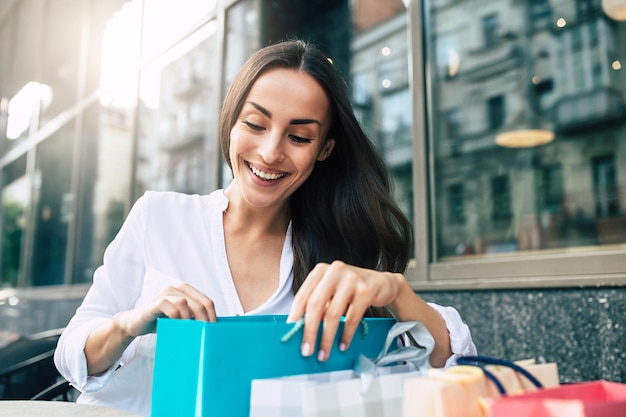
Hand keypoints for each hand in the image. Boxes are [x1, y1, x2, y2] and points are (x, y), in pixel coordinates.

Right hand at [116, 283, 216, 336]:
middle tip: (204, 334)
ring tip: (188, 331)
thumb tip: (213, 328)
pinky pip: (169, 306)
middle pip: (200, 303)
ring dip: (189, 319)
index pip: (207, 302)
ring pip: (185, 303)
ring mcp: (166, 294)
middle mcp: (177, 289)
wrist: (135, 323)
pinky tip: (175, 325)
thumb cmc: (161, 321)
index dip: (213, 317)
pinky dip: (175, 317)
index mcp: (187, 291)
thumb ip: (194, 317)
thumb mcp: (181, 318)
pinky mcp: (155, 302)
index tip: (213, 331)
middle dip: (204, 320)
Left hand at [287, 260, 403, 361]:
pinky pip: (352, 318)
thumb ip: (318, 304)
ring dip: (327, 338)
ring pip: (333, 314)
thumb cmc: (352, 289)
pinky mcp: (366, 290)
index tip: (290, 333)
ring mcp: (351, 279)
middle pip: (315, 305)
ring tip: (324, 353)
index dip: (295, 316)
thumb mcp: (332, 291)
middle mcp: (335, 271)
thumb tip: (300, 330)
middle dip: (309, 331)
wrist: (383, 284)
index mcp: (321, 271)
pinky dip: (346, 335)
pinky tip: (343, 345)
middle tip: (306, 350)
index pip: (303, 295)